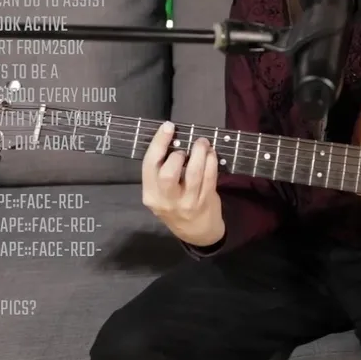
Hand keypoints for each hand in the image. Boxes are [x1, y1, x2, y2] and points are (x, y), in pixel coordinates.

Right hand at [141, 121, 224, 247]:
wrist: (196, 233)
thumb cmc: (176, 207)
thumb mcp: (160, 195)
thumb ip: (161, 173)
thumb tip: (172, 141)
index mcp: (151, 194)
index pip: (149, 165)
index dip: (158, 143)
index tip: (168, 126)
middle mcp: (166, 200)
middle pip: (168, 173)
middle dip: (178, 154)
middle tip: (186, 147)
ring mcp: (187, 203)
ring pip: (193, 174)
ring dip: (199, 154)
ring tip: (203, 143)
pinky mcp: (205, 202)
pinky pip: (209, 178)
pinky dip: (211, 162)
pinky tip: (211, 154)